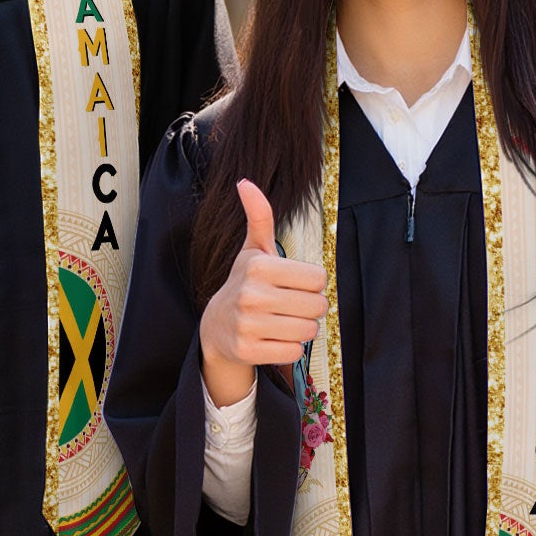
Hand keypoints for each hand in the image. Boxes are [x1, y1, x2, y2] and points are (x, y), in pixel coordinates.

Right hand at [198, 179, 326, 407]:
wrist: (216, 326)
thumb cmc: (244, 283)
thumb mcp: (253, 250)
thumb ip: (259, 216)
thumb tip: (245, 182)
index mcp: (258, 266)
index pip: (319, 278)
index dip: (311, 283)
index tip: (294, 285)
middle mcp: (251, 294)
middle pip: (317, 305)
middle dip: (310, 307)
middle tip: (291, 306)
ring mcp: (248, 324)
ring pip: (308, 330)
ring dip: (302, 329)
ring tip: (284, 322)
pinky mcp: (248, 350)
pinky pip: (293, 352)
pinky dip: (289, 349)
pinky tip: (273, 339)